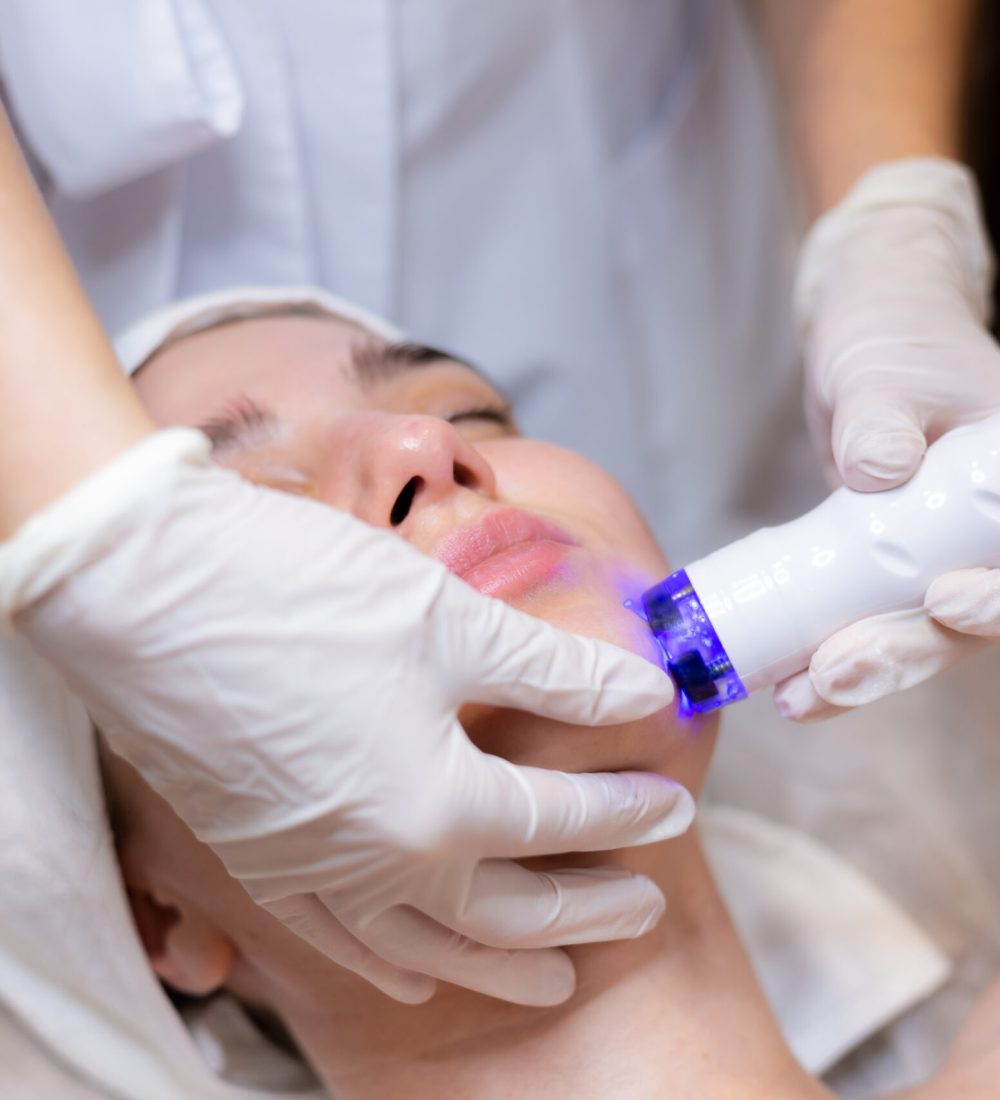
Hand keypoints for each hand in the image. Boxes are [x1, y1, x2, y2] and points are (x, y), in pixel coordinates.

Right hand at [0, 430, 688, 1005]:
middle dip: (585, 907)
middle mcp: (374, 861)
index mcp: (434, 803)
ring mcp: (311, 871)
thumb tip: (642, 690)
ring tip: (555, 975)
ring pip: (427, 946)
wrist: (142, 589)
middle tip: (640, 909)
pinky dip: (391, 962)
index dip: (627, 812)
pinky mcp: (260, 857)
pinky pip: (339, 943)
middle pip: (506, 908)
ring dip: (500, 963)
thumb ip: (554, 669)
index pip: (559, 820)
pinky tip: (415, 968)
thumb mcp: (448, 619)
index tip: (672, 803)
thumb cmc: (299, 595)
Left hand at [776, 158, 999, 719]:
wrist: (865, 342)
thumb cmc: (892, 338)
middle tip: (838, 672)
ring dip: (863, 670)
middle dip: (905, 652)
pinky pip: (868, 621)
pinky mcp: (888, 570)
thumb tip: (881, 470)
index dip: (996, 598)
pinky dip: (832, 653)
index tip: (945, 600)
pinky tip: (791, 684)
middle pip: (968, 619)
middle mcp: (989, 535)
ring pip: (916, 634)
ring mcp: (940, 557)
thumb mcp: (886, 369)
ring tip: (802, 697)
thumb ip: (883, 415)